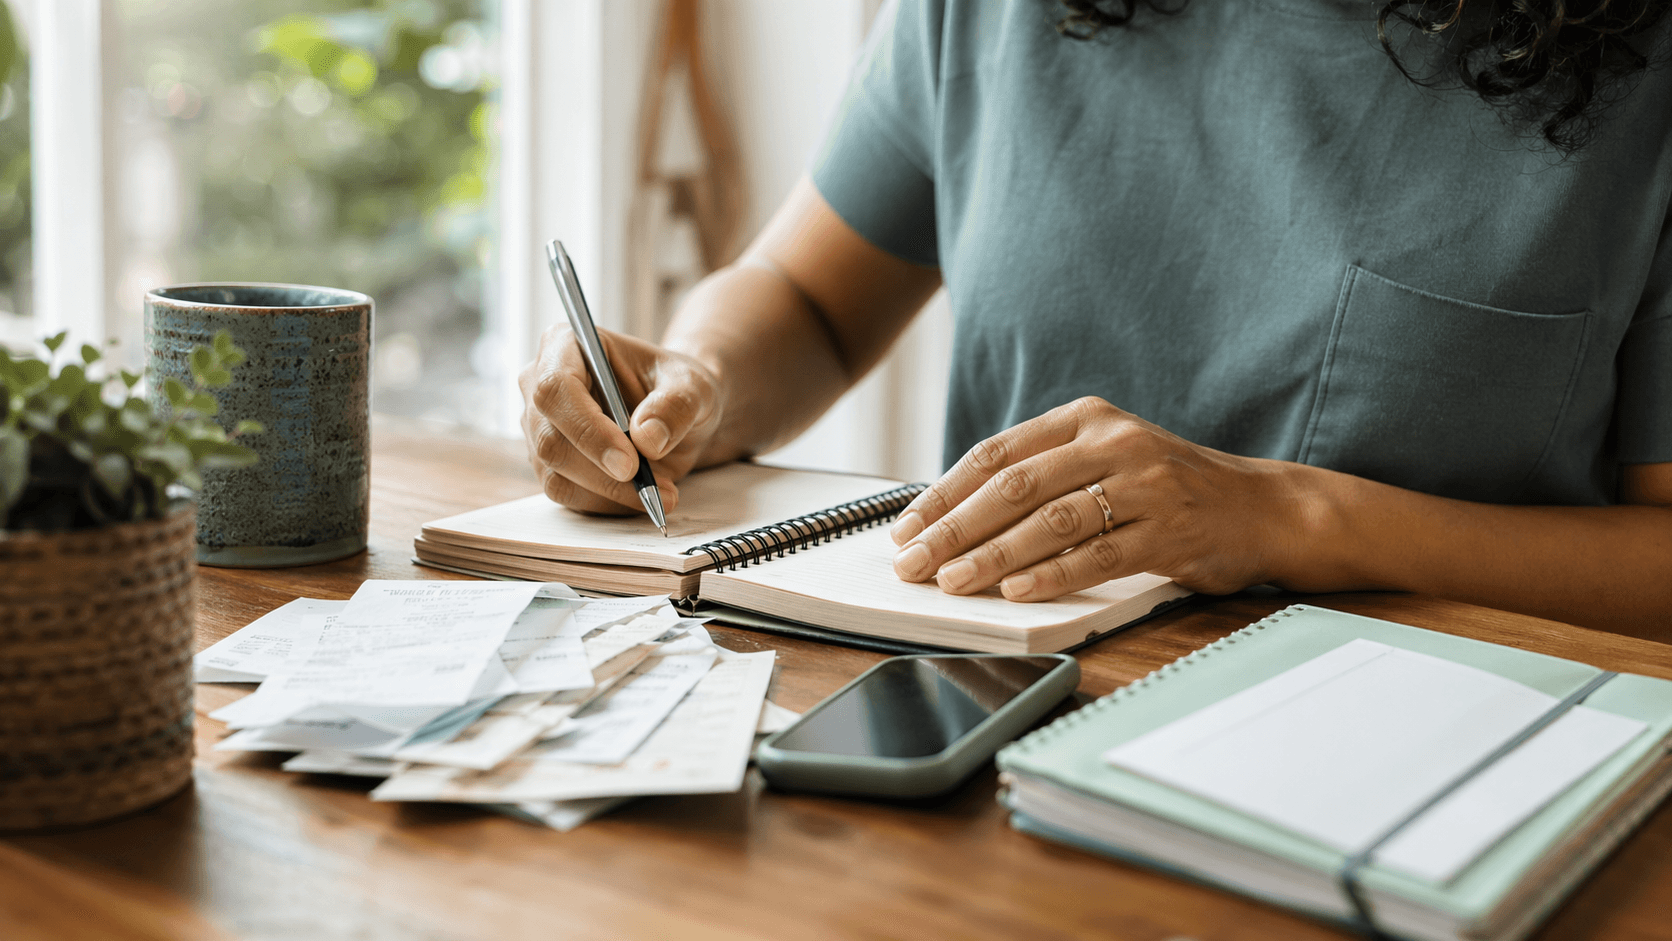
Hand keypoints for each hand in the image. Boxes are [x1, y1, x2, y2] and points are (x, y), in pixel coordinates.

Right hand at [518, 324, 722, 514]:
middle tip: (654, 488)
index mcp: (566, 345)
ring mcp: (539, 426)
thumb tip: (647, 438)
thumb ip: (676, 406)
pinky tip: (643, 496)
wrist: (678, 413)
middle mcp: (539, 383)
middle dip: (602, 472)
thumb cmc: (678, 386)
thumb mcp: (694, 386)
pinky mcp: (549, 463)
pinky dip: (607, 503)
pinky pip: (567, 494)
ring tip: (662, 492)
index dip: (588, 429)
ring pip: (555, 473)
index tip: (629, 462)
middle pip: (550, 438)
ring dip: (611, 493)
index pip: (556, 388)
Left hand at [888, 397, 1310, 599]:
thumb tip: (956, 521)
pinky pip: (1098, 555)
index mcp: (1086, 418)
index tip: (906, 527)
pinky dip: (1051, 575)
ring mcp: (1144, 485)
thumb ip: (1044, 476)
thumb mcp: (1104, 460)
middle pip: (1014, 487)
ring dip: (993, 556)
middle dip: (954, 529)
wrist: (1262, 506)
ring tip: (951, 582)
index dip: (944, 493)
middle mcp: (1113, 442)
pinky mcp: (1170, 530)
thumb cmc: (1167, 488)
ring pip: (1051, 521)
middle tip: (913, 563)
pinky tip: (1016, 592)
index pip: (997, 454)